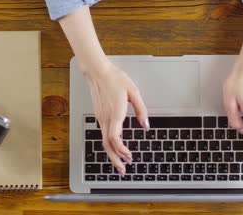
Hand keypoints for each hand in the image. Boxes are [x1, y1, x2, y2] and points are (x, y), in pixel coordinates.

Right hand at [84, 60, 148, 174]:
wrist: (97, 72)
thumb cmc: (114, 79)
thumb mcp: (133, 91)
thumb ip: (141, 109)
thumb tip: (145, 124)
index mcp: (114, 112)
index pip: (114, 137)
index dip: (121, 149)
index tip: (129, 155)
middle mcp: (105, 118)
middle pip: (107, 144)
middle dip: (115, 159)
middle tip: (123, 170)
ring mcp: (101, 118)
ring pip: (104, 141)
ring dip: (111, 155)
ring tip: (119, 165)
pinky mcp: (100, 116)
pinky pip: (103, 135)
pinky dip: (109, 146)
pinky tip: (114, 149)